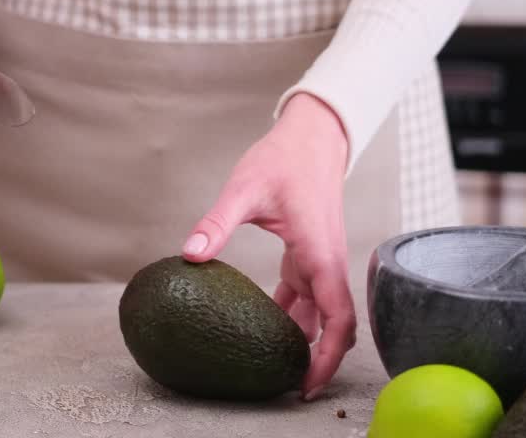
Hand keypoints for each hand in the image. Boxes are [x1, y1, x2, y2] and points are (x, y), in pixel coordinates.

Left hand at [182, 92, 353, 400]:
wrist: (312, 136)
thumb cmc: (284, 159)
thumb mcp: (244, 190)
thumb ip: (217, 223)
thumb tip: (188, 254)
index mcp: (319, 255)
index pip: (337, 319)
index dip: (327, 357)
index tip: (307, 383)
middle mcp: (326, 263)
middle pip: (334, 325)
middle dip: (318, 360)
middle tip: (289, 388)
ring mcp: (318, 260)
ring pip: (321, 313)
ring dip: (304, 339)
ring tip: (276, 366)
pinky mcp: (308, 255)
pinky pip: (307, 297)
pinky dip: (293, 316)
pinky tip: (267, 327)